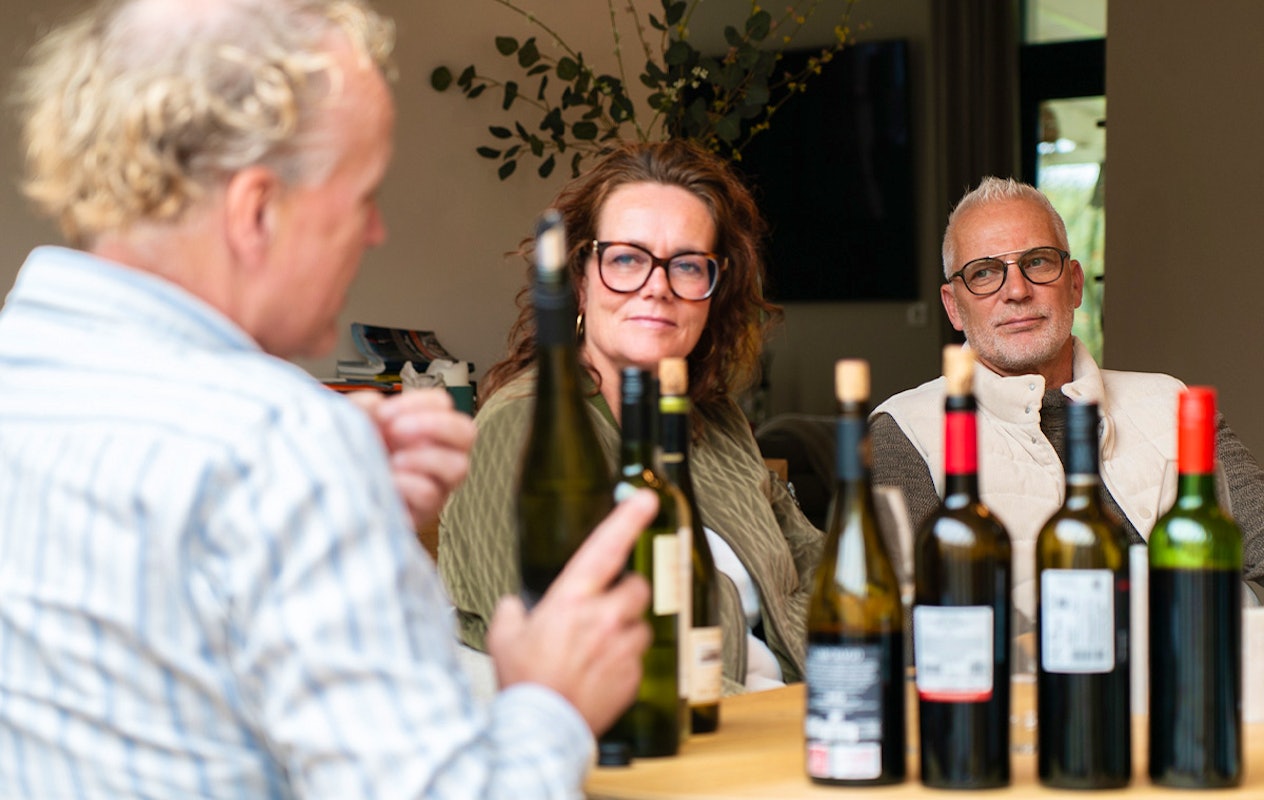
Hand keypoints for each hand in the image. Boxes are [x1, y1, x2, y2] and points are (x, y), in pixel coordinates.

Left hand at [348, 388, 476, 527]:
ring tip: (394, 460)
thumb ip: (362, 408)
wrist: (334, 502)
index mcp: (420, 428)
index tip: (385, 413)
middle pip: (466, 432)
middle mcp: (435, 454)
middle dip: (435, 425)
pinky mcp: (423, 511)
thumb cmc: (349, 462)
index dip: (418, 403)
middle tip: (398, 430)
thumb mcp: (350, 426)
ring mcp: (435, 484)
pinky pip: (431, 494)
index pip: (442, 404)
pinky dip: (408, 484)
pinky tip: (387, 481)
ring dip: (425, 457)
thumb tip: (375, 403)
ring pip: (459, 467)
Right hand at [486, 490, 655, 734]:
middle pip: (636, 587)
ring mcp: (622, 646)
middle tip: (602, 613)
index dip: (627, 519)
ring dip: (623, 631)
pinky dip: (622, 663)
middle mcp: (603, 618)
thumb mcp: (504, 637)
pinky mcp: (633, 674)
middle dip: (623, 595)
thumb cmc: (525, 682)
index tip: (645, 501)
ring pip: (639, 624)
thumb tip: (516, 606)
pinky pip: (637, 658)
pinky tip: (598, 675)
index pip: (606, 548)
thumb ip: (512, 611)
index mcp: (572, 600)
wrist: (543, 727)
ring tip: (596, 651)